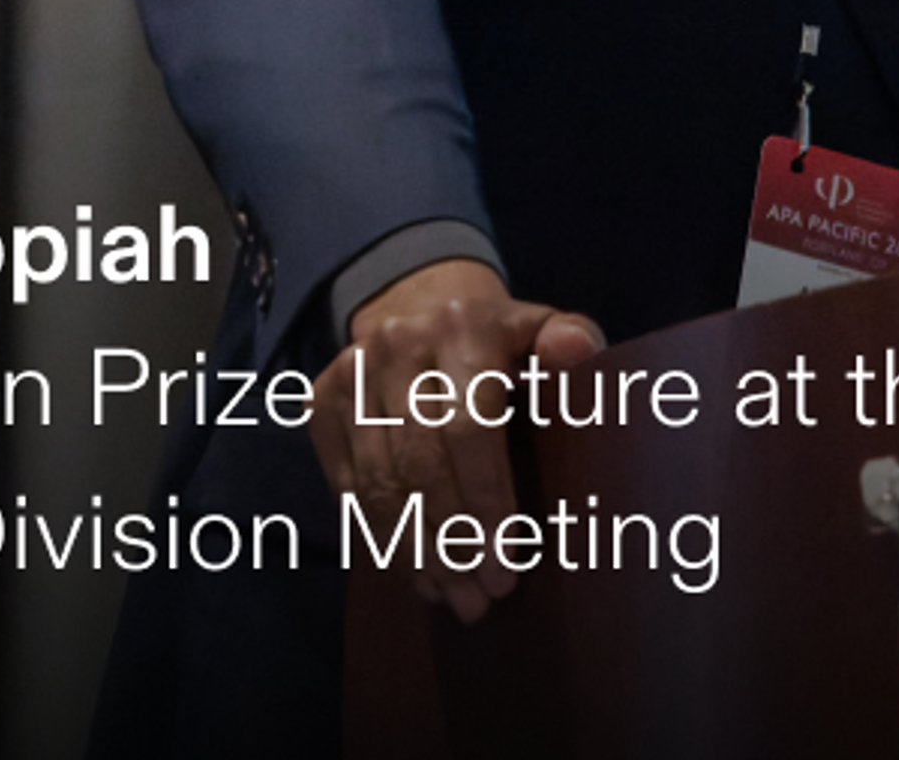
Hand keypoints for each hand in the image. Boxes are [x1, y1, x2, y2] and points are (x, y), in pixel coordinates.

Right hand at [307, 258, 604, 621]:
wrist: (418, 301)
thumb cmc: (497, 337)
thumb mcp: (539, 328)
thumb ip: (569, 340)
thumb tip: (577, 350)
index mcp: (462, 328)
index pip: (469, 428)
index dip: (486, 500)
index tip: (507, 562)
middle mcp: (398, 346)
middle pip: (420, 464)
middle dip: (453, 541)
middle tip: (480, 596)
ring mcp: (352, 374)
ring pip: (380, 482)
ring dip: (416, 551)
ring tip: (452, 597)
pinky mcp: (322, 401)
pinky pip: (347, 485)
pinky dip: (380, 536)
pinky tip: (415, 573)